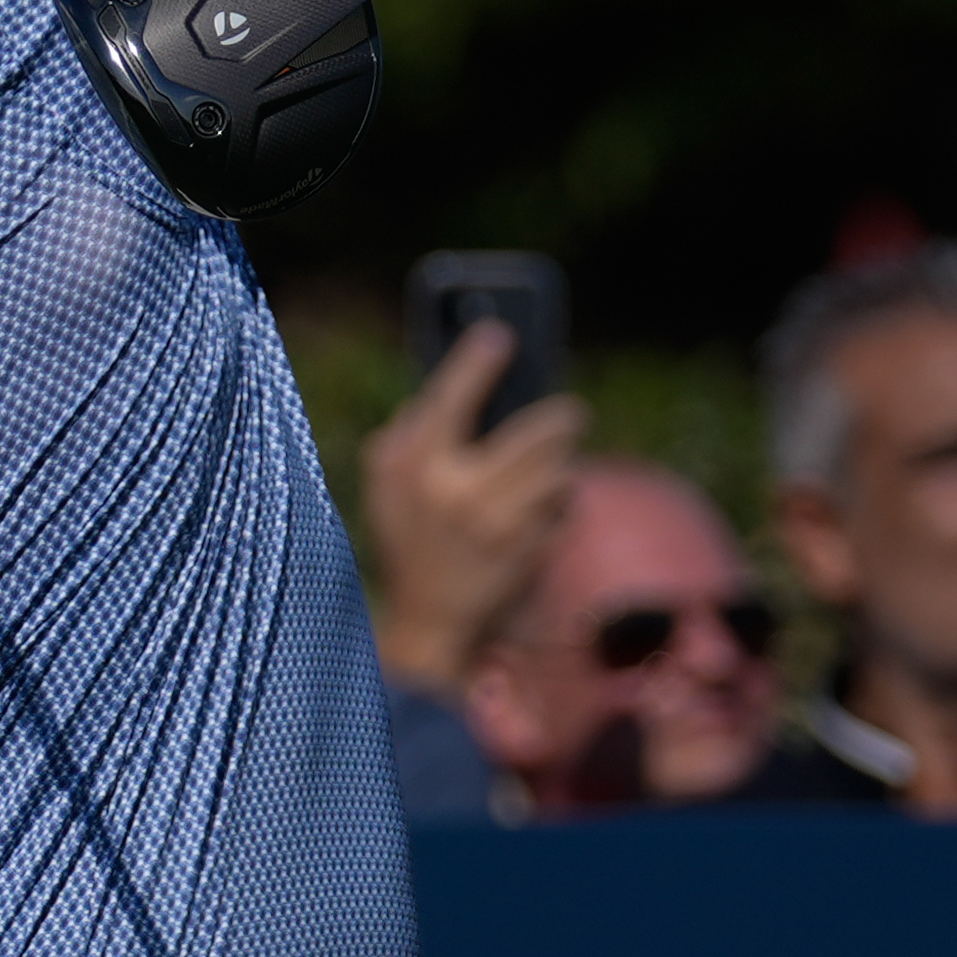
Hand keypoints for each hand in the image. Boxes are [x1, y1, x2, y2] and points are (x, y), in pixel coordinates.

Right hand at [358, 322, 585, 693]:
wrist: (432, 622)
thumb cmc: (410, 544)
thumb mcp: (386, 487)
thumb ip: (404, 434)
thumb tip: (444, 390)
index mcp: (416, 468)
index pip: (451, 398)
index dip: (475, 360)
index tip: (499, 334)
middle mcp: (459, 492)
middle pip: (540, 430)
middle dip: (562, 419)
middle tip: (570, 414)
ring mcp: (499, 522)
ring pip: (561, 470)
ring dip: (561, 468)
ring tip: (550, 472)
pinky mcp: (530, 550)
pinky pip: (563, 507)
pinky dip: (558, 507)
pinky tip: (540, 516)